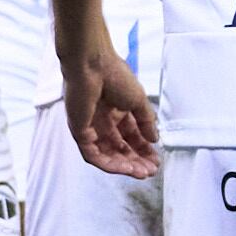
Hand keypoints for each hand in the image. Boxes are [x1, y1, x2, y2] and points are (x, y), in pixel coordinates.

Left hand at [66, 43, 159, 179]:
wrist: (92, 63)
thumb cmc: (113, 74)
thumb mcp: (138, 99)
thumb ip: (146, 120)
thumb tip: (155, 138)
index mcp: (115, 111)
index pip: (130, 136)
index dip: (143, 149)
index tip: (156, 159)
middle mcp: (101, 121)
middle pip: (119, 148)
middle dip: (136, 160)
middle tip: (151, 170)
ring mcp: (89, 127)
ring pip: (107, 155)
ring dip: (125, 166)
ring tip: (142, 172)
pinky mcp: (78, 132)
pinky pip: (93, 155)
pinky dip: (110, 164)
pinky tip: (126, 167)